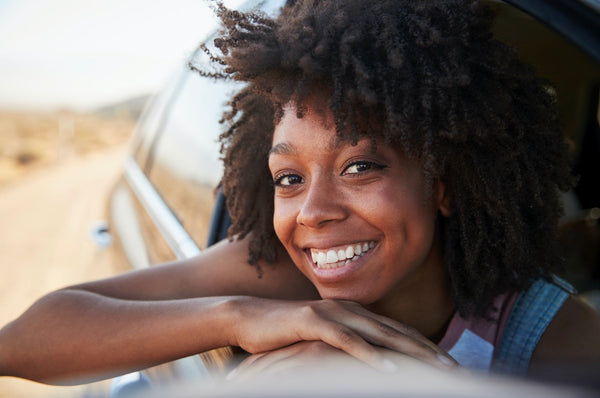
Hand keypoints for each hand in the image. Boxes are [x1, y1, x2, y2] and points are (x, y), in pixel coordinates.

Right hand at [227, 297, 456, 371]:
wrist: (250, 318)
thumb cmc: (288, 333)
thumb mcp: (324, 339)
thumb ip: (348, 345)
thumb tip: (373, 362)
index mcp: (356, 313)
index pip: (397, 331)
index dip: (424, 347)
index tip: (448, 364)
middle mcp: (350, 309)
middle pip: (397, 331)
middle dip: (428, 351)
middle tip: (455, 369)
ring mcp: (333, 313)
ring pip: (380, 334)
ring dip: (410, 353)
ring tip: (436, 370)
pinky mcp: (314, 322)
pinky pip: (348, 342)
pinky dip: (371, 357)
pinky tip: (391, 371)